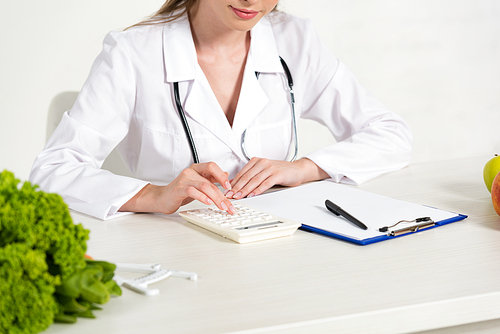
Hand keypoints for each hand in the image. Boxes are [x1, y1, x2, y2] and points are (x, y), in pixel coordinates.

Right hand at [120, 162, 235, 214]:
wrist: (162, 198)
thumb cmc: (180, 192)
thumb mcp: (198, 184)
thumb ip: (211, 179)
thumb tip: (226, 174)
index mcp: (196, 169)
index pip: (212, 166)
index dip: (222, 176)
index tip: (229, 187)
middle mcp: (190, 172)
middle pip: (210, 181)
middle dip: (222, 195)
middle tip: (228, 205)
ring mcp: (184, 179)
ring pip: (204, 186)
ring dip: (216, 198)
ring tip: (221, 206)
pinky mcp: (179, 189)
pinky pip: (193, 191)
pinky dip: (202, 197)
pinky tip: (208, 202)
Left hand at [226, 158, 328, 198]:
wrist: (297, 170)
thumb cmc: (280, 172)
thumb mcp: (263, 171)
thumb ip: (251, 176)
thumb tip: (235, 185)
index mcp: (256, 161)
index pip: (242, 173)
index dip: (233, 183)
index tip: (226, 191)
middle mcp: (262, 163)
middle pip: (246, 177)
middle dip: (236, 187)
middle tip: (229, 195)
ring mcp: (270, 168)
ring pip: (254, 180)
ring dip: (245, 190)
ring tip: (238, 196)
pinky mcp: (278, 174)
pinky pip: (265, 183)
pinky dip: (258, 190)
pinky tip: (252, 195)